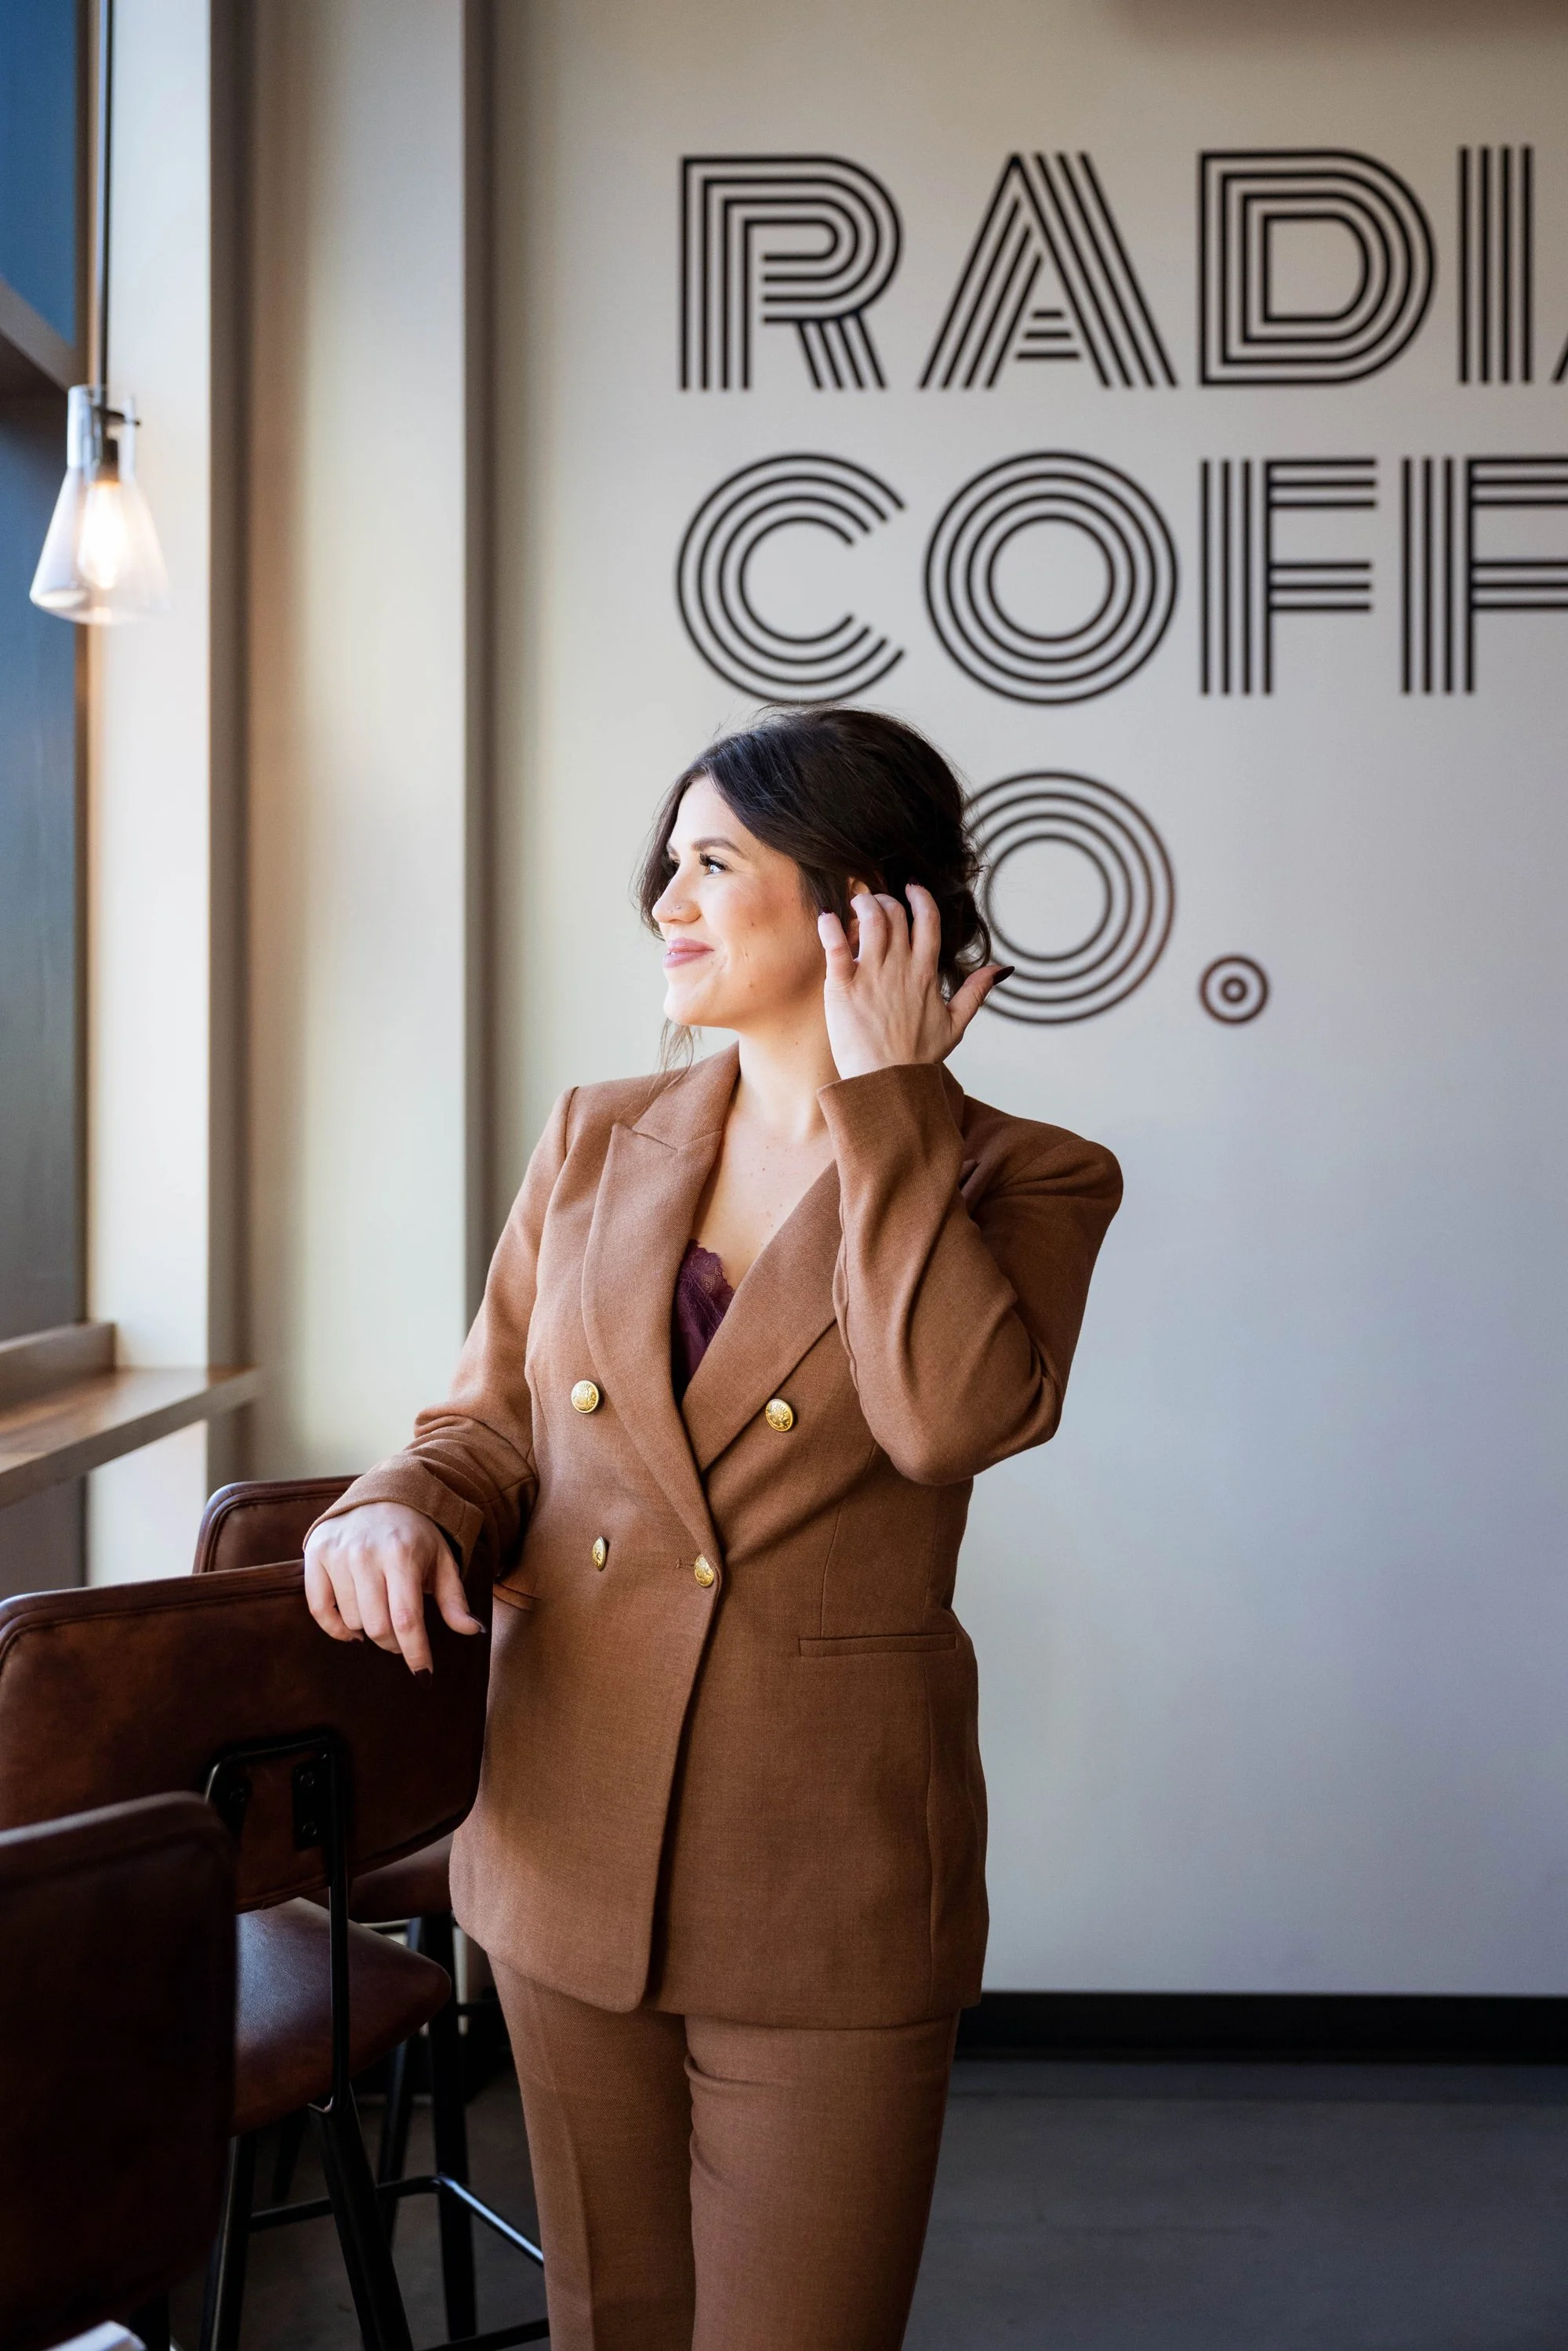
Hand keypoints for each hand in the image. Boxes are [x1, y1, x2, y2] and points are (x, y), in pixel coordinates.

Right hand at [304, 1501, 482, 1674]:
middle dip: (394, 1643)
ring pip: (352, 1621)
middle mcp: (367, 1553)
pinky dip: (336, 1628)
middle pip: (377, 1627)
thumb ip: (454, 1599)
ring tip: (381, 1614)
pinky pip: (319, 1609)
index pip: (407, 1619)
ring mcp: (338, 1553)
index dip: (415, 1653)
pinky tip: (351, 1628)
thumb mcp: (442, 1561)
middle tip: (402, 1638)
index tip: (424, 1676)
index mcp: (402, 1554)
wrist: (382, 1494)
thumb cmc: (417, 1534)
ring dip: (369, 1630)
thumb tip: (473, 1630)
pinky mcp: (316, 1554)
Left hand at [818, 883, 1008, 1079]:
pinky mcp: (842, 986)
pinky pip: (834, 945)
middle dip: (885, 900)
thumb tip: (1001, 969)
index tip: (911, 889)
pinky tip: (827, 917)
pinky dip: (829, 926)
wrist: (888, 1083)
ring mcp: (870, 975)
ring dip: (862, 904)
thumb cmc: (918, 1058)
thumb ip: (976, 992)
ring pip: (868, 920)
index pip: (927, 919)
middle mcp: (900, 967)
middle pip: (895, 913)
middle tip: (876, 903)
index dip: (920, 898)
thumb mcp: (956, 1025)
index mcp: (926, 973)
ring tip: (854, 904)